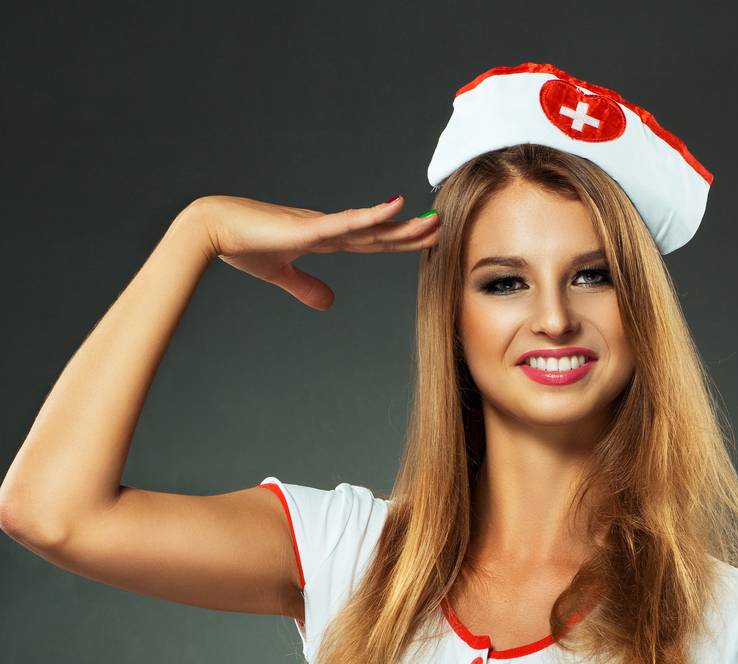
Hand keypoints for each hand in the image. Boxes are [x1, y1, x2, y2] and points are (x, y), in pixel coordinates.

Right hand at [185, 193, 439, 308]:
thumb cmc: (242, 245)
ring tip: (432, 219)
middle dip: (411, 233)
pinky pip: (346, 222)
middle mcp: (328, 229)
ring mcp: (320, 226)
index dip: (398, 241)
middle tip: (443, 227)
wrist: (214, 230)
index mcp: (324, 239)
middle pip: (379, 232)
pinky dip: (371, 216)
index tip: (425, 239)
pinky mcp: (308, 228)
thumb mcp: (281, 273)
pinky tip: (395, 206)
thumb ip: (305, 287)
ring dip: (402, 224)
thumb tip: (329, 303)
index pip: (371, 241)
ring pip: (371, 226)